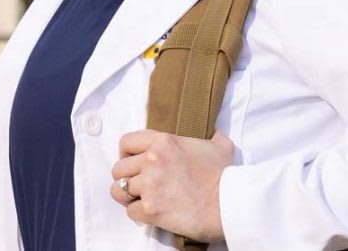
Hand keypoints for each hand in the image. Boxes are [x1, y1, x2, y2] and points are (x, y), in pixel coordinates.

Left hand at [110, 129, 234, 241]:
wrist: (229, 203)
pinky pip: (130, 212)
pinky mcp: (150, 209)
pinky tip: (151, 213)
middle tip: (140, 185)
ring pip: (119, 190)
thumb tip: (213, 132)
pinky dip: (138, 214)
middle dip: (126, 177)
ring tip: (141, 200)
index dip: (126, 153)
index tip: (133, 162)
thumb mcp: (220, 145)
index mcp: (164, 141)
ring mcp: (149, 184)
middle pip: (118, 168)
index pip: (126, 141)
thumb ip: (211, 135)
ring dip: (128, 197)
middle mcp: (152, 160)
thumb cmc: (225, 175)